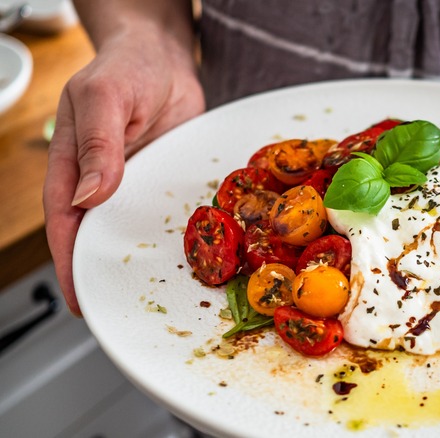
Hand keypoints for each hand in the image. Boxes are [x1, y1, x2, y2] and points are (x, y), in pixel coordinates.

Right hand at [43, 30, 204, 315]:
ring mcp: (136, 185)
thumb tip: (88, 196)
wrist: (164, 57)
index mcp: (73, 167)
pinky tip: (196, 255)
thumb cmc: (125, 68)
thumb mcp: (104, 98)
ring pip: (136, 230)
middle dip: (107, 274)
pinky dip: (180, 235)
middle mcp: (103, 182)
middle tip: (125, 311)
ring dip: (146, 260)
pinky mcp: (166, 181)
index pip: (65, 223)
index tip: (79, 299)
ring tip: (164, 295)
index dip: (70, 263)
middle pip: (100, 237)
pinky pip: (170, 213)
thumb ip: (97, 145)